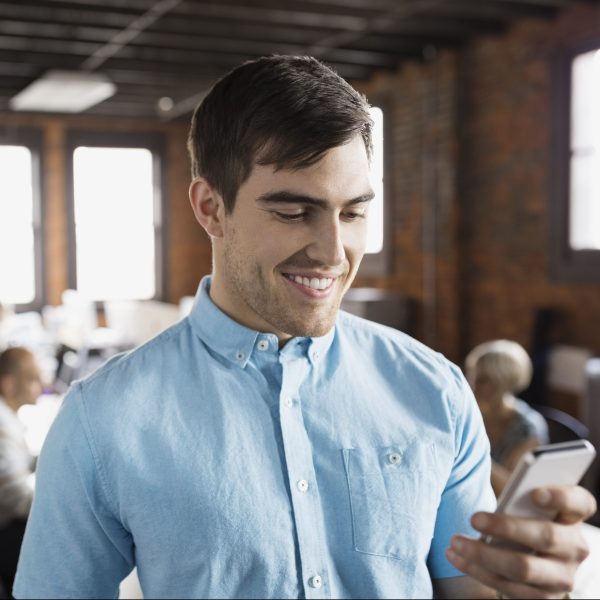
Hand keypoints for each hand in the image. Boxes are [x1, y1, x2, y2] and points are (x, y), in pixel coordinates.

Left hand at [445, 485, 596, 598]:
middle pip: (546, 536)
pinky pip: (509, 587)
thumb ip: (519, 500)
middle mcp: (575, 547)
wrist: (532, 555)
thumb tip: (499, 504)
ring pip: (523, 567)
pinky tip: (456, 557)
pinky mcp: (544, 597)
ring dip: (483, 555)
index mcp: (573, 516)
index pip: (579, 502)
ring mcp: (562, 576)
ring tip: (455, 542)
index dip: (560, 497)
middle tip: (473, 518)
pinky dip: (478, 571)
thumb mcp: (527, 505)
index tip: (535, 493)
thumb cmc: (522, 517)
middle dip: (506, 527)